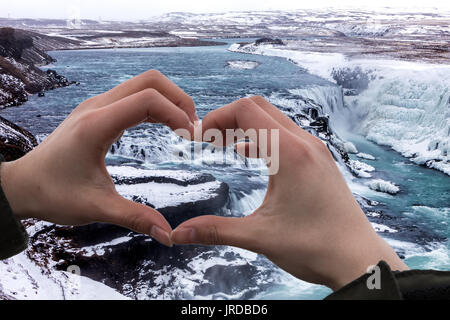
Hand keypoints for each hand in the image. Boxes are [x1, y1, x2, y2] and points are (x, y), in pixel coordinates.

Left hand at [0, 70, 196, 246]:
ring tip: (184, 128)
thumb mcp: (96, 208)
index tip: (191, 138)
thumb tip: (168, 235)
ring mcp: (97, 106)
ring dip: (169, 100)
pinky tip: (165, 126)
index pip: (148, 99)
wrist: (21, 186)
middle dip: (179, 99)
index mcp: (96, 125)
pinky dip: (156, 105)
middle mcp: (97, 107)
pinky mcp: (98, 111)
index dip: (176, 114)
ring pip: (143, 84)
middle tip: (194, 128)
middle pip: (150, 81)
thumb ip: (135, 218)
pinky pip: (134, 96)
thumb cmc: (53, 194)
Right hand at [171, 96, 407, 289]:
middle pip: (259, 108)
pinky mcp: (320, 161)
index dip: (216, 118)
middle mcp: (305, 143)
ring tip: (224, 146)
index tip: (199, 137)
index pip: (246, 110)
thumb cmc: (314, 247)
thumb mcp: (258, 237)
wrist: (358, 259)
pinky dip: (263, 138)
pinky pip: (287, 136)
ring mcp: (316, 150)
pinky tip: (248, 154)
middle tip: (208, 140)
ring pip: (275, 120)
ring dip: (247, 127)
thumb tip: (178, 234)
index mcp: (289, 153)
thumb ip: (215, 230)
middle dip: (229, 118)